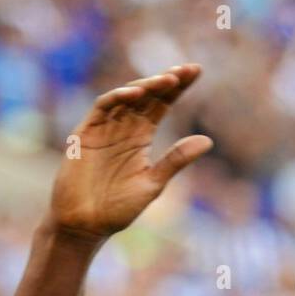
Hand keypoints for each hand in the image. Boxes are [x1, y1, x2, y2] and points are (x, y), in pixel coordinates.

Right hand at [48, 64, 212, 238]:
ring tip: (168, 80)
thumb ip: (176, 160)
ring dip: (146, 86)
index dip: (178, 88)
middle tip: (187, 70)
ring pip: (126, 97)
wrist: (86, 225)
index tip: (197, 71)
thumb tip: (209, 140)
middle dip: (166, 81)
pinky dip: (118, 97)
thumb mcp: (153, 182)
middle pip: (147, 96)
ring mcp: (104, 128)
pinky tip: (136, 93)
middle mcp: (123, 128)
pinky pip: (102, 107)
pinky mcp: (86, 133)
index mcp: (141, 137)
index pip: (162, 105)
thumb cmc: (118, 208)